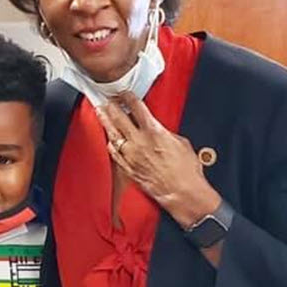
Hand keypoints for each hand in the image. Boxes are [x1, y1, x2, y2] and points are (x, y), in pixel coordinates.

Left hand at [98, 91, 220, 228]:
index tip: (124, 93)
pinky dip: (110, 144)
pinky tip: (108, 139)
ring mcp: (131, 155)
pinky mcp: (128, 168)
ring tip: (100, 112)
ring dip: (105, 121)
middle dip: (112, 106)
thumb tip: (157, 129)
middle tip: (107, 99)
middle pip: (119, 118)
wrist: (183, 192)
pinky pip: (114, 153)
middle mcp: (139, 141)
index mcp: (154, 131)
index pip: (136, 107)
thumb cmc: (187, 170)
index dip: (128, 97)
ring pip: (113, 134)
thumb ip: (164, 132)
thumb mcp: (180, 142)